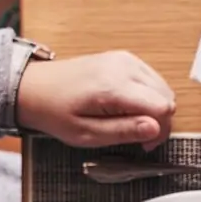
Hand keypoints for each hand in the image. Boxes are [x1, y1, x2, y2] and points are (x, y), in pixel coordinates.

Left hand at [16, 49, 174, 149]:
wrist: (33, 87)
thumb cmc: (54, 111)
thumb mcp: (87, 134)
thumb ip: (123, 131)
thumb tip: (155, 129)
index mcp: (113, 86)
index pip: (162, 107)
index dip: (160, 131)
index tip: (144, 143)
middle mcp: (123, 67)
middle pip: (167, 97)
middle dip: (159, 121)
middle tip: (139, 135)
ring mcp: (125, 59)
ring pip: (163, 89)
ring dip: (155, 109)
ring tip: (133, 121)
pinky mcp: (124, 58)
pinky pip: (153, 80)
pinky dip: (149, 97)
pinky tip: (131, 107)